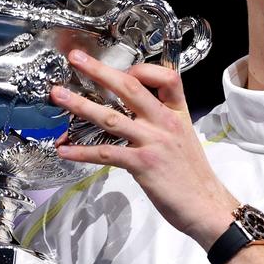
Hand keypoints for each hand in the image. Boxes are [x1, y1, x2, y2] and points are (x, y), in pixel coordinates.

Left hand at [50, 49, 237, 248]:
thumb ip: (162, 121)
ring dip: (80, 105)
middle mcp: (165, 122)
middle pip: (130, 87)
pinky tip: (64, 150)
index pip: (166, 76)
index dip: (142, 68)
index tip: (122, 70)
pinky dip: (81, 152)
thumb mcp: (184, 137)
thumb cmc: (192, 175)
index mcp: (177, 113)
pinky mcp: (142, 164)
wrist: (205, 205)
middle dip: (100, 71)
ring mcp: (153, 142)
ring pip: (110, 117)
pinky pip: (105, 153)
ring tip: (58, 96)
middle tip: (76, 58)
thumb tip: (133, 115)